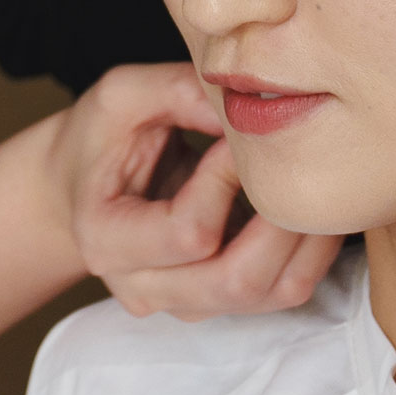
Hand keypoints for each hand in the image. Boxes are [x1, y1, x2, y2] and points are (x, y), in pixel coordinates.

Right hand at [45, 64, 343, 319]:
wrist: (80, 187)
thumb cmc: (100, 138)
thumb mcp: (123, 96)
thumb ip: (180, 91)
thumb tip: (253, 105)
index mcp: (106, 239)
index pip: (188, 232)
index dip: (226, 181)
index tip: (237, 138)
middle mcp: (143, 287)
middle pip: (235, 280)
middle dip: (282, 222)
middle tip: (297, 165)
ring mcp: (183, 303)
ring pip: (270, 294)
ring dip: (307, 241)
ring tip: (315, 184)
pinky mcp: (218, 303)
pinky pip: (282, 293)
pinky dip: (311, 253)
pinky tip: (310, 207)